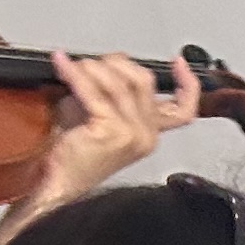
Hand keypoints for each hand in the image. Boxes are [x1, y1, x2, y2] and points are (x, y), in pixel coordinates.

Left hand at [25, 46, 205, 204]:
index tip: (177, 62)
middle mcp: (147, 135)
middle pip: (143, 80)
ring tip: (72, 69)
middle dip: (113, 64)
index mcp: (150, 133)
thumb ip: (108, 90)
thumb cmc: (74, 154)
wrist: (58, 182)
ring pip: (119, 81)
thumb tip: (98, 64)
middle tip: (90, 65)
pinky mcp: (113, 132)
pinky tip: (64, 67)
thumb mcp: (97, 113)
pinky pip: (94, 90)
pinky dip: (75, 74)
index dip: (187, 83)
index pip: (184, 109)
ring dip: (91, 69)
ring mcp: (133, 135)